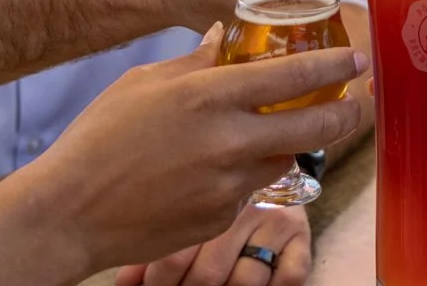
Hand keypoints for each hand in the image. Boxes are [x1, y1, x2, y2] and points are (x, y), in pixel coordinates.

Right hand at [18, 37, 360, 281]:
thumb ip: (194, 60)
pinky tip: (218, 169)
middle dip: (344, 114)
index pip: (293, 77)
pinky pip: (249, 191)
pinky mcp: (220, 218)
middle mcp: (228, 141)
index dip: (333, 66)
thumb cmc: (99, 138)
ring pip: (284, 160)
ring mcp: (228, 185)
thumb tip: (224, 37)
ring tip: (280, 132)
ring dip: (290, 146)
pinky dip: (246, 177)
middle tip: (356, 104)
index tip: (355, 59)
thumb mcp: (144, 83)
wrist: (70, 211)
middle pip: (312, 126)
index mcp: (209, 96)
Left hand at [117, 201, 310, 285]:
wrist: (266, 153)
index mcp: (207, 194)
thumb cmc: (212, 190)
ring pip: (246, 280)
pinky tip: (254, 285)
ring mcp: (276, 220)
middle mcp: (243, 205)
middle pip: (209, 272)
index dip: (157, 282)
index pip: (176, 254)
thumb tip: (124, 285)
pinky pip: (291, 274)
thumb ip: (158, 241)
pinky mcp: (302, 235)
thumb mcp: (187, 208)